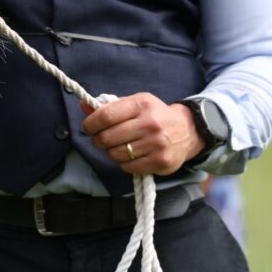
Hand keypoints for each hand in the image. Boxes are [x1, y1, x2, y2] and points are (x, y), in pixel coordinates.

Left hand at [80, 93, 203, 175]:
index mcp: (141, 104)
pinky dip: (124, 163)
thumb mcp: (135, 104)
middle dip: (98, 140)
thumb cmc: (154, 115)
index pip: (106, 116)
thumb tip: (83, 106)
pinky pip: (128, 167)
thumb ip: (109, 106)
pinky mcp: (160, 162)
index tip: (88, 127)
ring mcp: (157, 144)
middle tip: (101, 139)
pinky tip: (130, 155)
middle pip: (108, 137)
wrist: (188, 131)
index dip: (91, 123)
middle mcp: (150, 123)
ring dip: (111, 152)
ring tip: (117, 146)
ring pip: (116, 154)